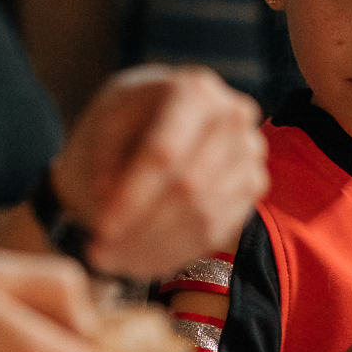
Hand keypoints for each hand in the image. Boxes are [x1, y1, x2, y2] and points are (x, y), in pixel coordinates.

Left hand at [50, 65, 267, 277]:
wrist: (154, 129)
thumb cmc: (122, 124)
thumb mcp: (102, 124)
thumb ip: (104, 157)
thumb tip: (110, 201)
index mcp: (194, 90)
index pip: (164, 154)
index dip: (132, 196)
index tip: (100, 228)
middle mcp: (233, 118)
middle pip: (188, 188)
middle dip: (140, 227)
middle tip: (99, 252)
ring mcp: (250, 155)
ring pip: (203, 217)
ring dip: (152, 247)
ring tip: (110, 259)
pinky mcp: (252, 188)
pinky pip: (214, 233)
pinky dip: (171, 253)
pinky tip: (135, 261)